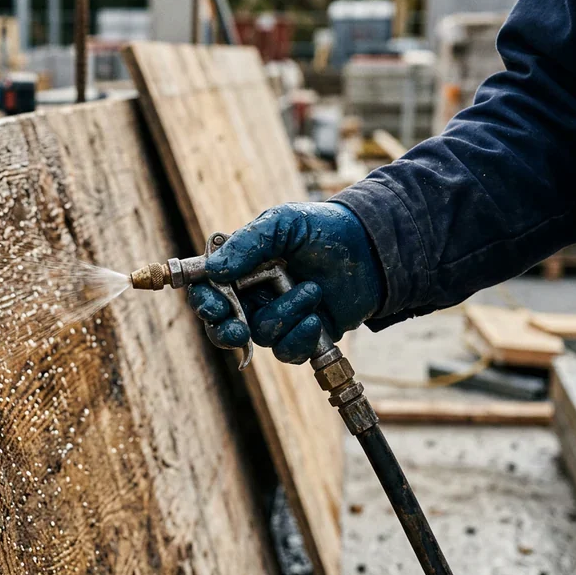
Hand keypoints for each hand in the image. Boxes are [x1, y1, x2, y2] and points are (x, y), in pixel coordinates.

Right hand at [187, 202, 383, 363]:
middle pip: (221, 325)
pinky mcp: (301, 335)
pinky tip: (317, 319)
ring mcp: (276, 316)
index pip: (207, 290)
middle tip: (238, 329)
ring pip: (260, 335)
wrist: (371, 249)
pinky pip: (286, 351)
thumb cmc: (323, 229)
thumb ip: (247, 243)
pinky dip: (300, 338)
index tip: (214, 306)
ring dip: (285, 315)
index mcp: (240, 267)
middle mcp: (253, 295)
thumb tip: (214, 269)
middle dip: (226, 330)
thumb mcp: (283, 223)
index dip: (203, 302)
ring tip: (312, 290)